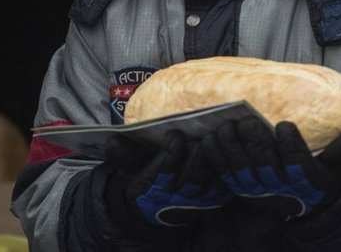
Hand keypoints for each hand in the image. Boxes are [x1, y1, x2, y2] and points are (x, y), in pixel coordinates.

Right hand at [104, 130, 232, 228]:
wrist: (159, 207)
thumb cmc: (147, 179)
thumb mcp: (130, 167)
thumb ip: (123, 154)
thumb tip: (111, 140)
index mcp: (154, 190)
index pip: (164, 173)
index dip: (170, 155)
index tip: (174, 135)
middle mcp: (177, 198)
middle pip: (192, 177)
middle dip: (197, 154)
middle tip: (200, 133)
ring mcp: (200, 199)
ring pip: (212, 179)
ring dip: (215, 156)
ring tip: (217, 133)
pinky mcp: (218, 196)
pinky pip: (227, 180)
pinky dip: (229, 162)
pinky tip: (229, 142)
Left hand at [201, 115, 340, 220]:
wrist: (303, 206)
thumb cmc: (319, 179)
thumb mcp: (336, 170)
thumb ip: (340, 154)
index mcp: (305, 180)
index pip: (297, 163)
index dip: (290, 146)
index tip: (285, 126)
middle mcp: (280, 188)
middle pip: (264, 165)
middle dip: (254, 143)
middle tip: (247, 121)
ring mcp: (257, 191)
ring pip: (240, 170)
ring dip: (230, 148)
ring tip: (226, 127)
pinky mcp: (240, 190)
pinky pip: (223, 175)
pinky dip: (214, 158)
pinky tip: (208, 139)